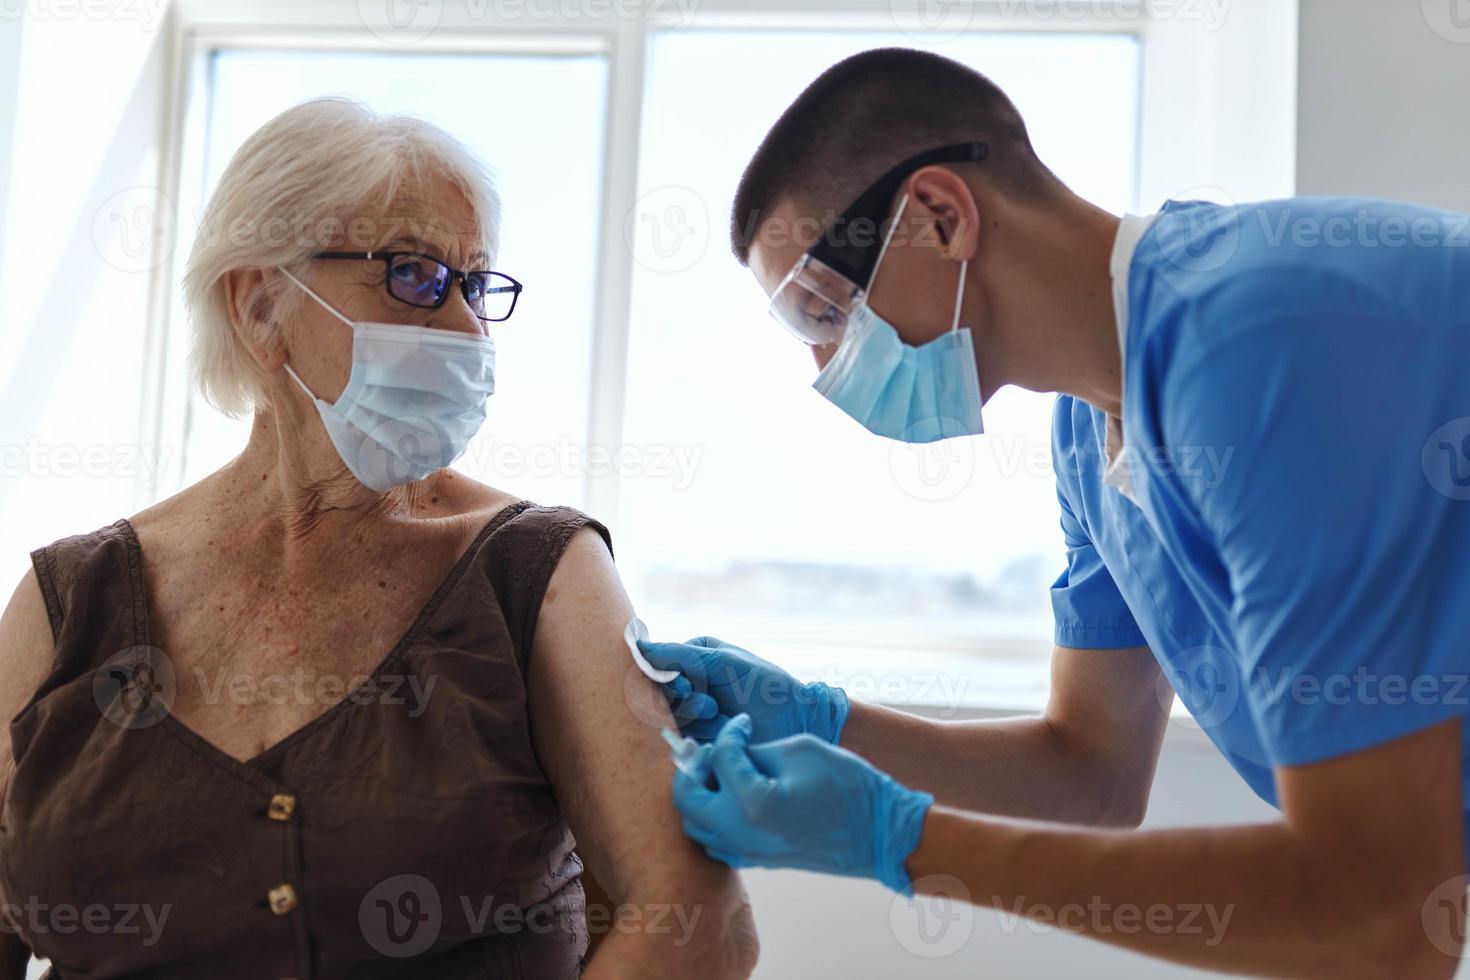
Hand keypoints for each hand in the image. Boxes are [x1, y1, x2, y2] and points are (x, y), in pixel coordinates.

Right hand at [637, 635, 848, 743]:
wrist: (796, 723)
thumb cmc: (765, 686)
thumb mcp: (722, 662)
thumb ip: (679, 654)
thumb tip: (638, 644)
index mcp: (697, 655)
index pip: (660, 661)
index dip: (663, 675)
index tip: (684, 682)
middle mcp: (693, 680)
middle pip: (660, 690)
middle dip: (681, 698)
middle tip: (706, 703)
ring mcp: (695, 710)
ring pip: (668, 713)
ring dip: (691, 716)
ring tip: (718, 714)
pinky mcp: (700, 736)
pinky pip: (679, 736)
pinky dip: (697, 734)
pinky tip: (719, 732)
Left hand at [672, 714, 932, 895]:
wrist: (878, 832)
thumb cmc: (847, 785)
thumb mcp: (799, 751)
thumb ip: (756, 750)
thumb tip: (731, 751)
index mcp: (753, 802)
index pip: (719, 757)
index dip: (729, 732)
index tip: (741, 723)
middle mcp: (741, 833)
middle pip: (686, 797)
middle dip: (693, 766)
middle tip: (712, 749)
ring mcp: (747, 852)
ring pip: (695, 824)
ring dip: (699, 793)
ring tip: (720, 771)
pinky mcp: (757, 861)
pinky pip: (715, 841)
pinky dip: (712, 817)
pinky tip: (733, 796)